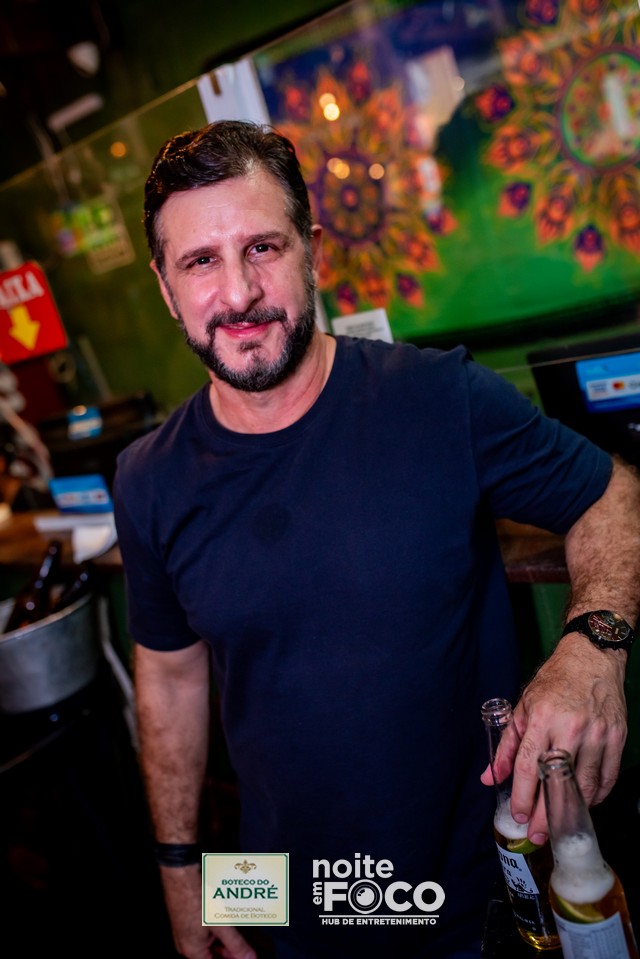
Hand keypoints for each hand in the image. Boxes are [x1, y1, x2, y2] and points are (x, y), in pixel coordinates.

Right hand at [160, 864, 256, 958]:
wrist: (181, 874)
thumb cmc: (196, 899)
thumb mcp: (221, 925)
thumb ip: (236, 944)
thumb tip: (249, 958)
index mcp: (192, 951)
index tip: (245, 956)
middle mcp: (186, 943)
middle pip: (212, 954)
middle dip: (229, 950)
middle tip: (246, 946)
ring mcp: (186, 928)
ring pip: (210, 940)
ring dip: (225, 936)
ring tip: (240, 931)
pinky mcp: (188, 915)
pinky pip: (205, 927)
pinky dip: (218, 924)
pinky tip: (228, 916)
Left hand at [480, 632, 626, 841]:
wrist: (591, 659)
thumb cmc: (554, 682)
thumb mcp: (523, 707)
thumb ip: (507, 746)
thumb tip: (490, 777)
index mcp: (542, 718)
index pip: (530, 767)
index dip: (523, 797)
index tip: (519, 816)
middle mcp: (571, 727)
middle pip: (558, 783)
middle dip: (546, 815)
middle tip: (538, 835)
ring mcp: (597, 733)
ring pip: (586, 785)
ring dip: (573, 810)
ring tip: (560, 824)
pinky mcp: (617, 737)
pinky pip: (608, 777)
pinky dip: (597, 795)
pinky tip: (584, 803)